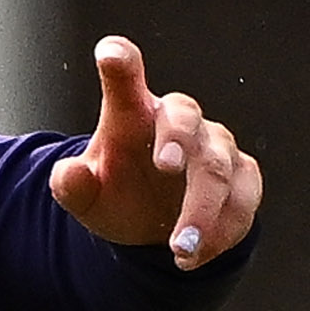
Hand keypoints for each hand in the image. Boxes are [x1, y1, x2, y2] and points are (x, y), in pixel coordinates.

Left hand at [47, 36, 261, 270]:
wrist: (151, 222)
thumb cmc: (117, 192)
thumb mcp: (87, 195)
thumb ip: (74, 185)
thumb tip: (67, 175)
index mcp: (135, 116)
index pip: (126, 86)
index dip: (122, 68)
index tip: (110, 54)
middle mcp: (180, 122)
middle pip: (186, 122)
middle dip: (179, 141)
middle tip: (166, 167)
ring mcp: (215, 147)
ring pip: (221, 168)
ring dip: (203, 209)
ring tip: (179, 248)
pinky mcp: (242, 177)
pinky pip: (243, 198)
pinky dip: (223, 229)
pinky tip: (194, 256)